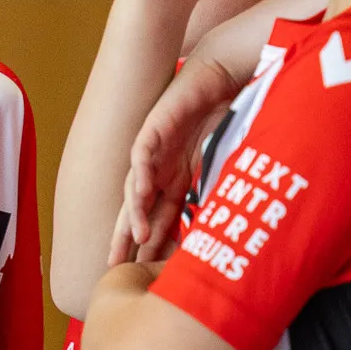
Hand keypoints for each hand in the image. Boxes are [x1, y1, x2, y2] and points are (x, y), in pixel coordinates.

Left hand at [118, 56, 244, 256]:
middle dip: (126, 239)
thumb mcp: (226, 163)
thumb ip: (221, 190)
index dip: (152, 245)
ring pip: (136, 189)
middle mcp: (160, 170)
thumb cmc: (227, 115)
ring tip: (137, 240)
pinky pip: (141, 157)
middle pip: (138, 210)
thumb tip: (236, 225)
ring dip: (135, 214)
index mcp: (176, 180)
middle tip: (114, 267)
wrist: (222, 75)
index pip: (159, 220)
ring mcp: (153, 151)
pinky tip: (141, 196)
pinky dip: (141, 176)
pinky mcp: (152, 130)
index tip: (146, 274)